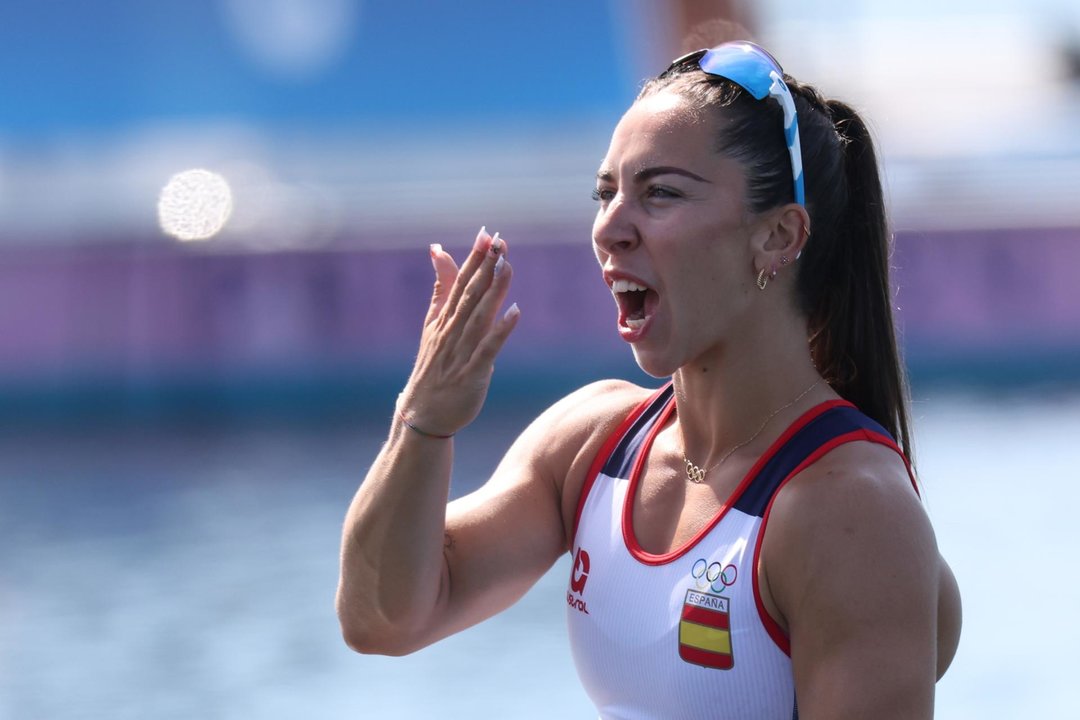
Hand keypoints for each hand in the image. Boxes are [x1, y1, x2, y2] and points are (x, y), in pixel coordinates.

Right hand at [397, 227, 519, 436]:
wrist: (422, 414)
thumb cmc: (433, 367)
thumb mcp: (434, 324)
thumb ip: (441, 287)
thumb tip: (437, 249)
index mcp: (443, 319)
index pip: (459, 283)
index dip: (473, 259)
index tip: (486, 235)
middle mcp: (451, 332)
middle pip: (469, 294)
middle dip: (484, 267)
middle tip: (498, 241)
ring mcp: (461, 353)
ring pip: (479, 316)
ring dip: (493, 291)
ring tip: (506, 266)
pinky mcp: (472, 373)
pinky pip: (488, 349)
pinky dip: (500, 330)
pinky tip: (515, 312)